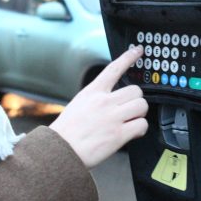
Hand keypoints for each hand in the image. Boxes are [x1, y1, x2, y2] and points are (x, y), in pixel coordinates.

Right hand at [49, 46, 148, 167]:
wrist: (59, 150)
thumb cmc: (67, 131)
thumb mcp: (78, 104)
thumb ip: (96, 99)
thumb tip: (114, 101)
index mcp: (92, 92)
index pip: (114, 68)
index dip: (129, 57)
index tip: (138, 51)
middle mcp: (104, 101)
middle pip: (136, 90)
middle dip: (136, 100)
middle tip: (129, 110)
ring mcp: (112, 117)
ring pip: (142, 106)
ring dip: (139, 114)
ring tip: (131, 121)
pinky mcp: (118, 135)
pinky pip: (142, 125)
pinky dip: (140, 129)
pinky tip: (132, 133)